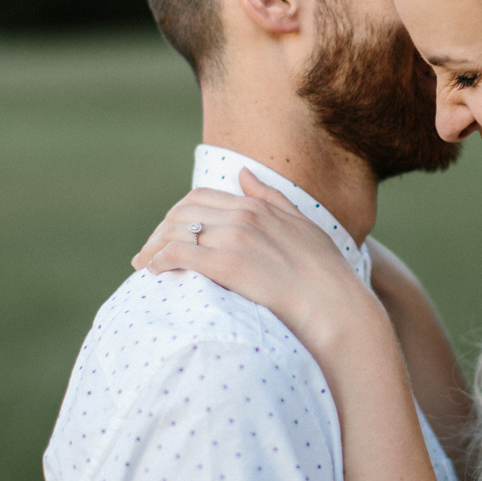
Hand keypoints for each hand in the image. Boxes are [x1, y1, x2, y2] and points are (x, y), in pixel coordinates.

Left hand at [131, 169, 387, 358]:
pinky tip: (155, 272)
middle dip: (159, 231)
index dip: (177, 215)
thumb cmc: (326, 274)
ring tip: (145, 266)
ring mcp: (235, 239)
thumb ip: (271, 198)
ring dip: (154, 247)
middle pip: (182, 213)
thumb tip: (243, 173)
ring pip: (176, 231)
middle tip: (147, 254)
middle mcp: (243, 216)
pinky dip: (161, 260)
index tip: (168, 235)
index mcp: (258, 206)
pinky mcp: (228, 265)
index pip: (200, 197)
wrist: (337, 307)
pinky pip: (180, 254)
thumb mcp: (302, 225)